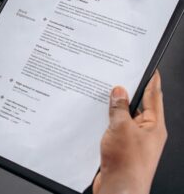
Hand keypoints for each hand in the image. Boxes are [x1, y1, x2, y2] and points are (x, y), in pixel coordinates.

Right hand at [93, 70, 166, 193]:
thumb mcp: (121, 128)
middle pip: (137, 107)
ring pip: (124, 119)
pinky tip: (97, 118)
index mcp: (154, 126)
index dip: (151, 81)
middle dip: (127, 93)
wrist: (119, 189)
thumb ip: (119, 107)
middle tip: (117, 78)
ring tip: (103, 98)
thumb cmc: (128, 164)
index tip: (150, 68)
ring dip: (114, 109)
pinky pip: (115, 130)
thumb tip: (119, 92)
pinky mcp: (122, 149)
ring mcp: (134, 142)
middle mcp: (147, 133)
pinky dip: (107, 122)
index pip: (154, 97)